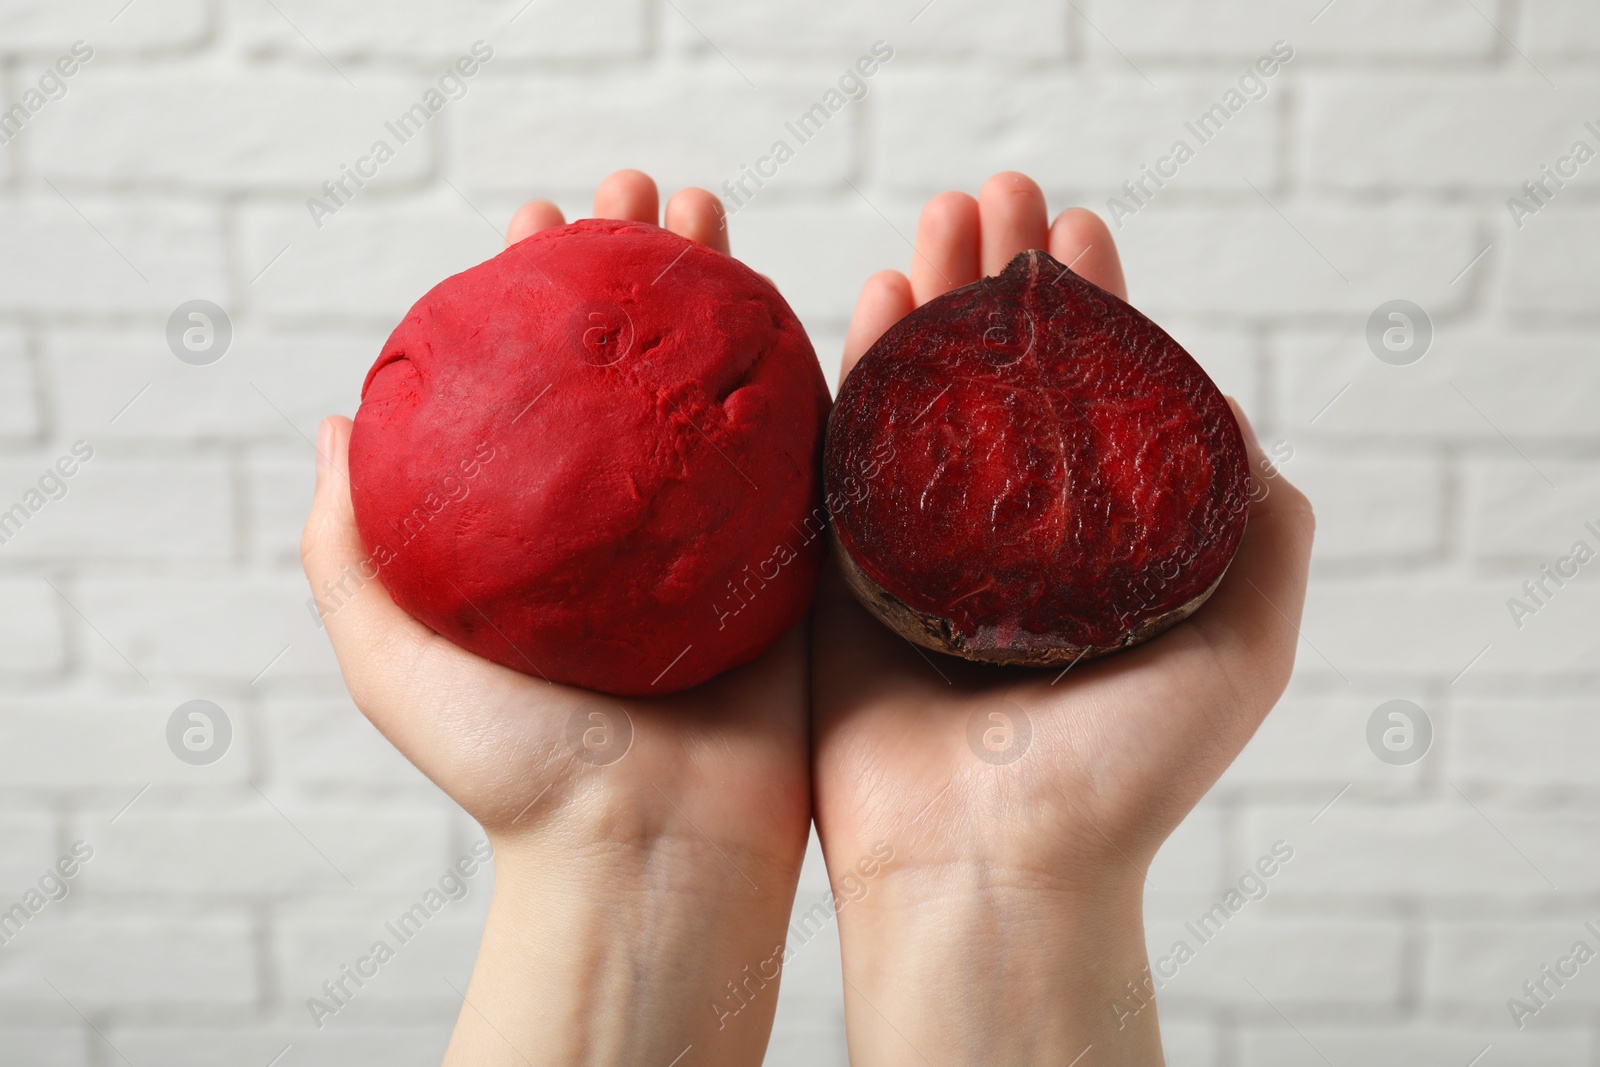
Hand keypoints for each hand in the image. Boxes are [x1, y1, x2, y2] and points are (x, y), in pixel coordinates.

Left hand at [301, 170, 809, 1066]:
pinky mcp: (796, 560)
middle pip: (639, 362)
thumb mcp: (393, 657)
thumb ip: (349, 548)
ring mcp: (717, 534)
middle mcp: (631, 520)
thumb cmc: (517, 771)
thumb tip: (332, 425)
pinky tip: (787, 297)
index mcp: (547, 531)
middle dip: (641, 263)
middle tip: (640, 190)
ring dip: (718, 287)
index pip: (541, 380)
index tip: (534, 220)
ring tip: (706, 208)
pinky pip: (803, 447)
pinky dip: (800, 368)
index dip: (535, 290)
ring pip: (722, 384)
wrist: (648, 852)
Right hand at [810, 172, 1315, 1065]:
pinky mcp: (844, 567)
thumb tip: (1228, 406)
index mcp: (1100, 542)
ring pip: (926, 393)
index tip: (1082, 228)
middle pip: (1003, 375)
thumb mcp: (1245, 645)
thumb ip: (1261, 525)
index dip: (1092, 303)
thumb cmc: (1124, 773)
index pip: (1096, 393)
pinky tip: (879, 292)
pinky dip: (863, 364)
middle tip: (996, 193)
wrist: (989, 867)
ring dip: (934, 297)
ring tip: (941, 215)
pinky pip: (849, 447)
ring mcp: (925, 546)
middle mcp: (1012, 533)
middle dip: (1001, 277)